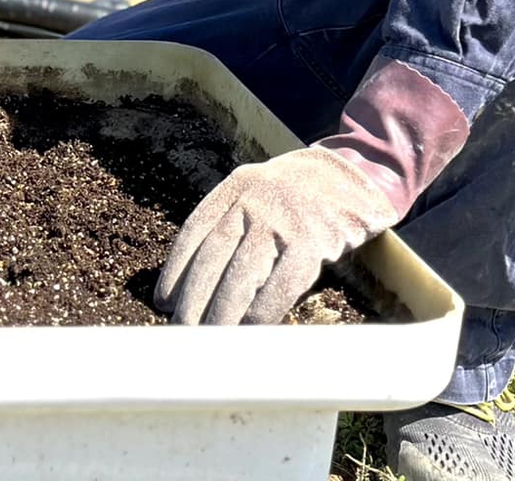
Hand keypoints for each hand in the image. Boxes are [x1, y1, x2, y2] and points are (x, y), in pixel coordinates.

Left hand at [155, 145, 397, 324]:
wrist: (352, 176)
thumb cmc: (297, 195)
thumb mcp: (258, 192)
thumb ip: (233, 223)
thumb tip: (200, 283)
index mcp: (235, 187)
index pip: (195, 230)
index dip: (175, 268)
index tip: (162, 300)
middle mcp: (254, 201)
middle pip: (213, 256)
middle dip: (193, 297)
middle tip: (181, 330)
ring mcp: (282, 220)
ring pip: (242, 273)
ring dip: (222, 312)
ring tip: (210, 338)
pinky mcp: (311, 242)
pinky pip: (280, 284)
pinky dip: (263, 311)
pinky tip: (250, 331)